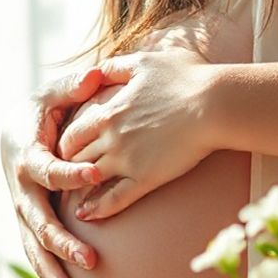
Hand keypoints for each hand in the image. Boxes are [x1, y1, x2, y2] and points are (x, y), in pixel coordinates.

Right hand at [0, 67, 104, 277]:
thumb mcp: (54, 93)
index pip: (45, 168)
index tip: (96, 175)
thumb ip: (74, 85)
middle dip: (64, 243)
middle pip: (38, 223)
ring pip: (38, 254)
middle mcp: (21, 191)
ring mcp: (25, 215)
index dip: (68, 172)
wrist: (15, 131)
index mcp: (26, 155)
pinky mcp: (32, 230)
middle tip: (92, 260)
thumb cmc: (43, 110)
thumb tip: (96, 73)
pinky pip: (44, 262)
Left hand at [57, 47, 218, 220]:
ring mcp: (126, 159)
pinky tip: (86, 215)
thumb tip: (96, 71)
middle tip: (63, 177)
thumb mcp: (143, 62)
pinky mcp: (146, 177)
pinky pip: (114, 198)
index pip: (72, 133)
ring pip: (88, 178)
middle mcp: (110, 136)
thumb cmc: (186, 78)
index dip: (65, 144)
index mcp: (108, 111)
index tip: (67, 152)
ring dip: (76, 188)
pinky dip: (97, 209)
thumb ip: (115, 67)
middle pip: (75, 157)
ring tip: (69, 198)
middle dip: (67, 167)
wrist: (215, 103)